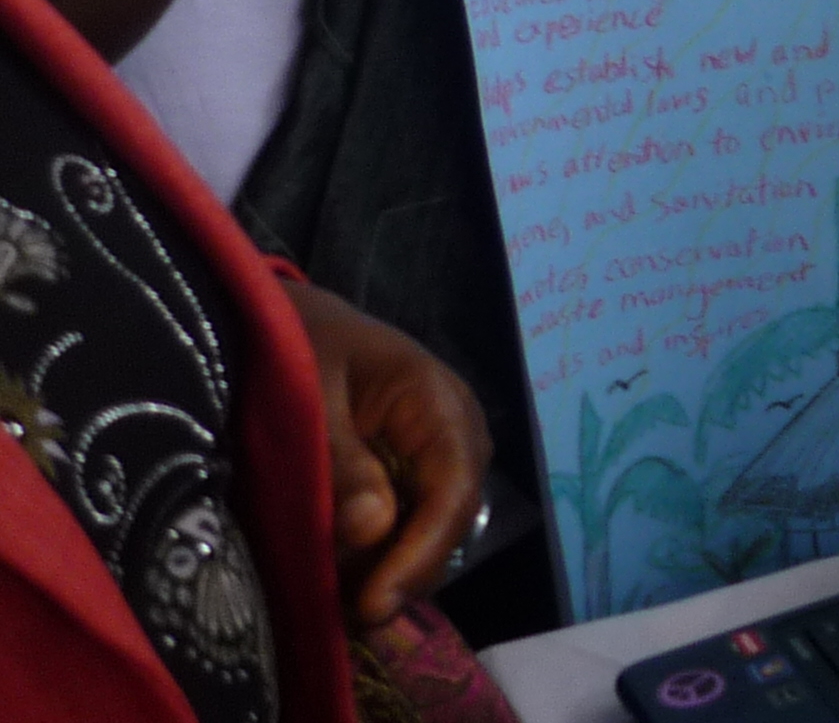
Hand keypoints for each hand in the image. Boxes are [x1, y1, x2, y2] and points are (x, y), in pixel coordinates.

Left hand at [282, 281, 490, 625]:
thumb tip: (372, 530)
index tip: (373, 603)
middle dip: (406, 570)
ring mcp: (437, 453)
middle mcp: (455, 430)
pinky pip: (411, 522)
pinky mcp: (413, 471)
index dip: (421, 551)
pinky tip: (345, 573)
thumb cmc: (298, 344)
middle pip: (452, 517)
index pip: (453, 487)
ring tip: (338, 598)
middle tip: (348, 615)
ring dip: (391, 567)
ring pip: (434, 528)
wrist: (288, 319)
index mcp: (438, 399)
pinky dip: (381, 554)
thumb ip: (339, 459)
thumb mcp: (308, 392)